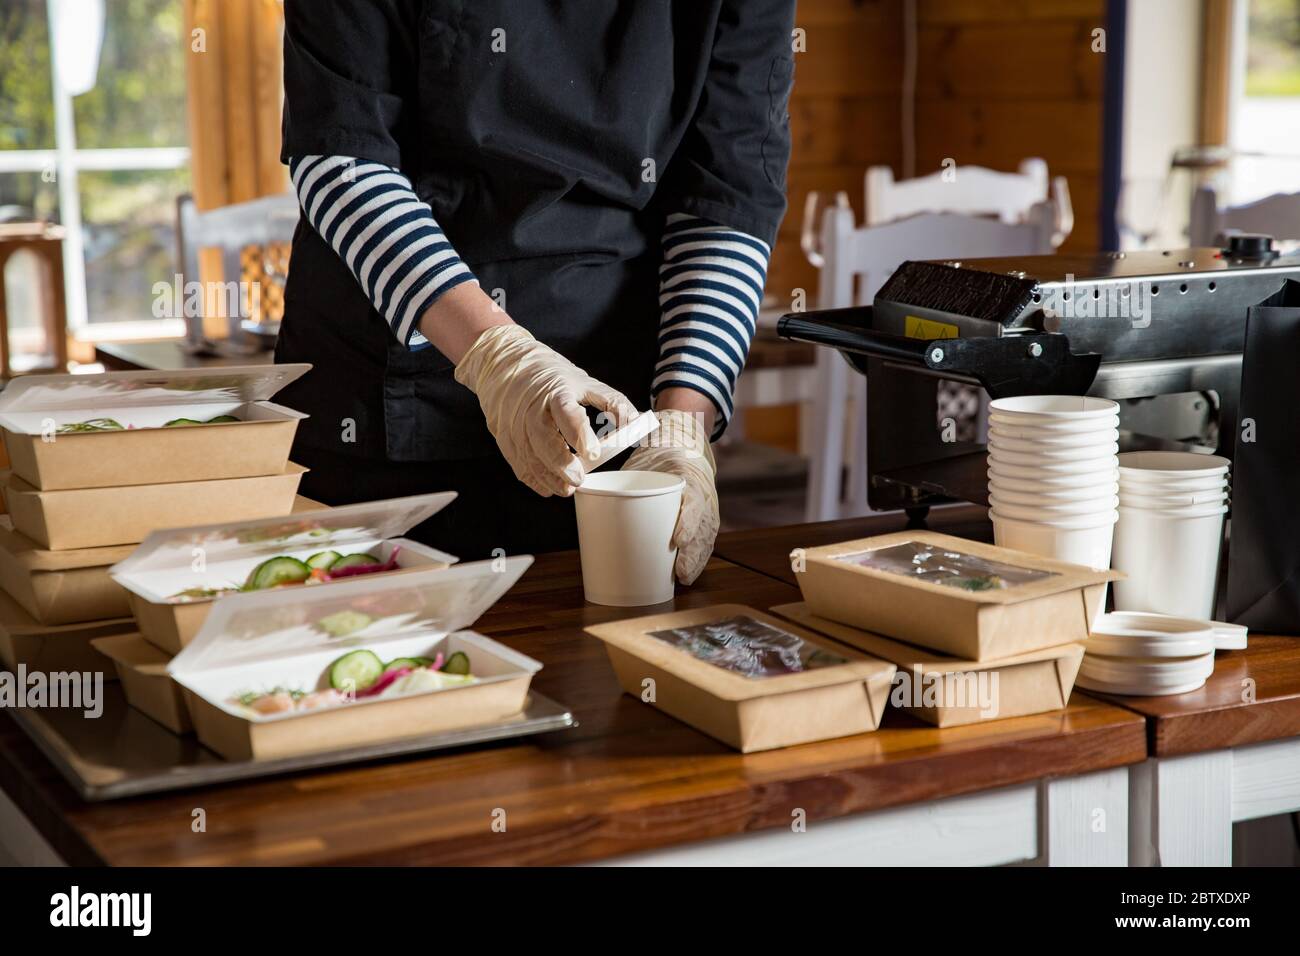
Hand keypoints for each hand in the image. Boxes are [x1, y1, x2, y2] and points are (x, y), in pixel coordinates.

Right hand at [454, 324, 637, 496]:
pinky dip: (533, 478)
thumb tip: (636, 422)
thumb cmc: (550, 374)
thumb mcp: (583, 381)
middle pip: (543, 439)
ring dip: (548, 476)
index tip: (593, 454)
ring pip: (529, 456)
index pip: (567, 413)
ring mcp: (514, 423)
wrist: (504, 363)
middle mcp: (531, 407)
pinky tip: (549, 486)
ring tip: (567, 488)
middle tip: (579, 479)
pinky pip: (518, 462)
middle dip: (561, 463)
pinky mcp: (504, 435)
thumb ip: (611, 401)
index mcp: (555, 390)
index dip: (579, 434)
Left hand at [624, 409, 717, 584]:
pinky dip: (697, 559)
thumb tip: (587, 491)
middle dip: (693, 552)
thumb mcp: (644, 460)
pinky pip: (704, 540)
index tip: (679, 539)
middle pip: (703, 526)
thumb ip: (624, 477)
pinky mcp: (703, 518)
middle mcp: (702, 494)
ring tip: (683, 578)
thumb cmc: (658, 456)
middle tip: (680, 571)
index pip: (694, 500)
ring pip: (706, 537)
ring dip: (696, 560)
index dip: (689, 521)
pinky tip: (687, 575)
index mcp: (689, 476)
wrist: (681, 444)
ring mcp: (706, 507)